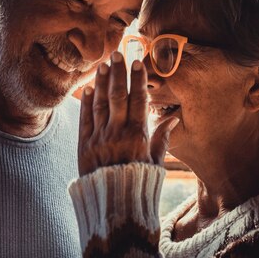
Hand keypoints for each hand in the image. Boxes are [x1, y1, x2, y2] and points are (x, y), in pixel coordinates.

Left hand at [77, 51, 178, 175]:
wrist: (113, 205)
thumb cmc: (139, 183)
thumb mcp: (156, 162)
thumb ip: (162, 138)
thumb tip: (174, 118)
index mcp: (138, 135)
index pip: (138, 99)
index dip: (137, 79)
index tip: (137, 62)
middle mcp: (117, 132)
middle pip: (117, 95)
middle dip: (117, 72)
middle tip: (117, 53)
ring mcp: (99, 137)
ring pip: (100, 103)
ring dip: (102, 81)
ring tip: (103, 65)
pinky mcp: (84, 145)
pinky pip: (85, 118)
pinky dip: (86, 102)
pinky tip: (89, 88)